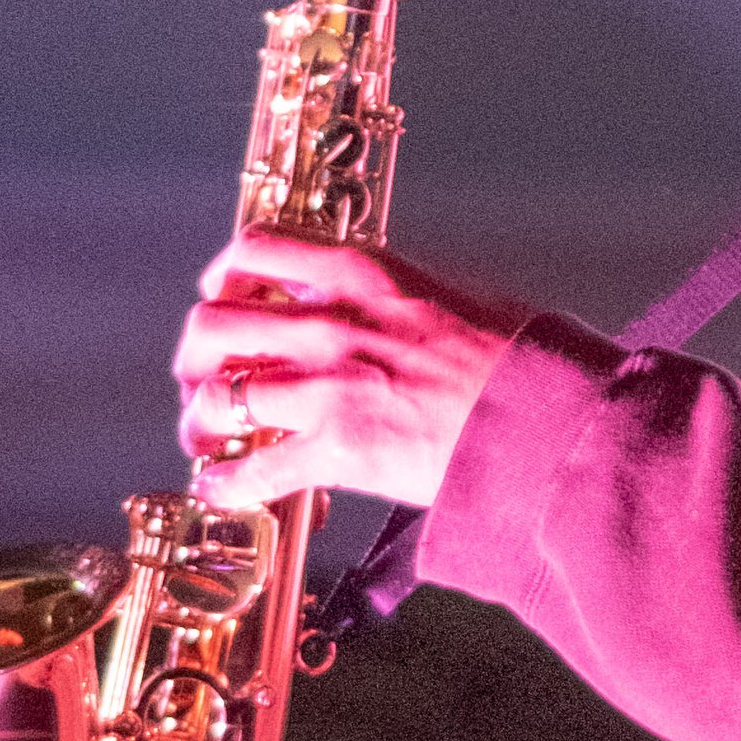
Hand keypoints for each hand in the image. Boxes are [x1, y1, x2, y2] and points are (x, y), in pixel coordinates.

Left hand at [174, 227, 531, 507]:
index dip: (222, 278)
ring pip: (219, 396)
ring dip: (200, 422)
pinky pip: (252, 467)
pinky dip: (225, 482)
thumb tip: (370, 310)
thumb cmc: (517, 362)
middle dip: (194, 356)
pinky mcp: (337, 450)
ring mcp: (329, 386)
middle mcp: (332, 322)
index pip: (257, 251)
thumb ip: (392, 299)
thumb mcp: (447, 297)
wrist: (546, 416)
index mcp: (362, 274)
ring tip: (206, 439)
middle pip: (215, 325)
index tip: (220, 296)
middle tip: (201, 378)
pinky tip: (221, 489)